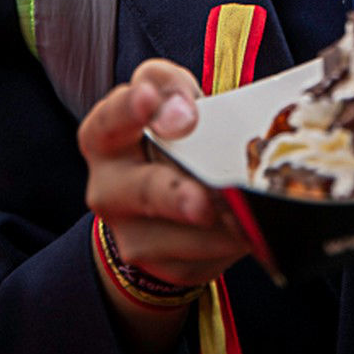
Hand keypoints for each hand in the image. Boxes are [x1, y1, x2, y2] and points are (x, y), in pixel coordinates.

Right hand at [79, 59, 247, 292]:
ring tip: (248, 208)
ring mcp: (131, 235)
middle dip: (175, 196)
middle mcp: (108, 190)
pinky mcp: (163, 265)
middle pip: (143, 191)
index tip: (148, 98)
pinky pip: (204, 256)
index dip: (129, 108)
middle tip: (202, 202)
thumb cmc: (169, 132)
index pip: (111, 118)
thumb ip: (171, 88)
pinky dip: (230, 241)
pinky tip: (249, 226)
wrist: (164, 195)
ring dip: (218, 224)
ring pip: (180, 236)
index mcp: (104, 137)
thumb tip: (184, 116)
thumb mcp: (169, 95)